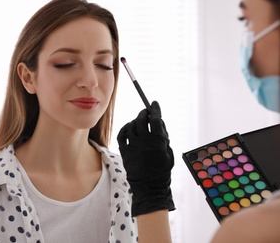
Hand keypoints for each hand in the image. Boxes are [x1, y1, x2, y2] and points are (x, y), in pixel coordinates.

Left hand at [117, 101, 174, 215]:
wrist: (149, 187)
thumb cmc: (162, 170)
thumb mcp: (168, 152)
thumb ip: (164, 137)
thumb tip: (158, 123)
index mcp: (158, 142)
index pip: (156, 119)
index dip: (155, 110)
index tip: (154, 104)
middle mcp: (144, 142)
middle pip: (141, 120)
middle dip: (144, 113)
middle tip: (146, 112)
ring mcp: (133, 146)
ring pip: (131, 126)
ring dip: (135, 121)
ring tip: (138, 122)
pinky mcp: (125, 151)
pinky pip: (122, 135)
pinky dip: (125, 129)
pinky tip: (128, 128)